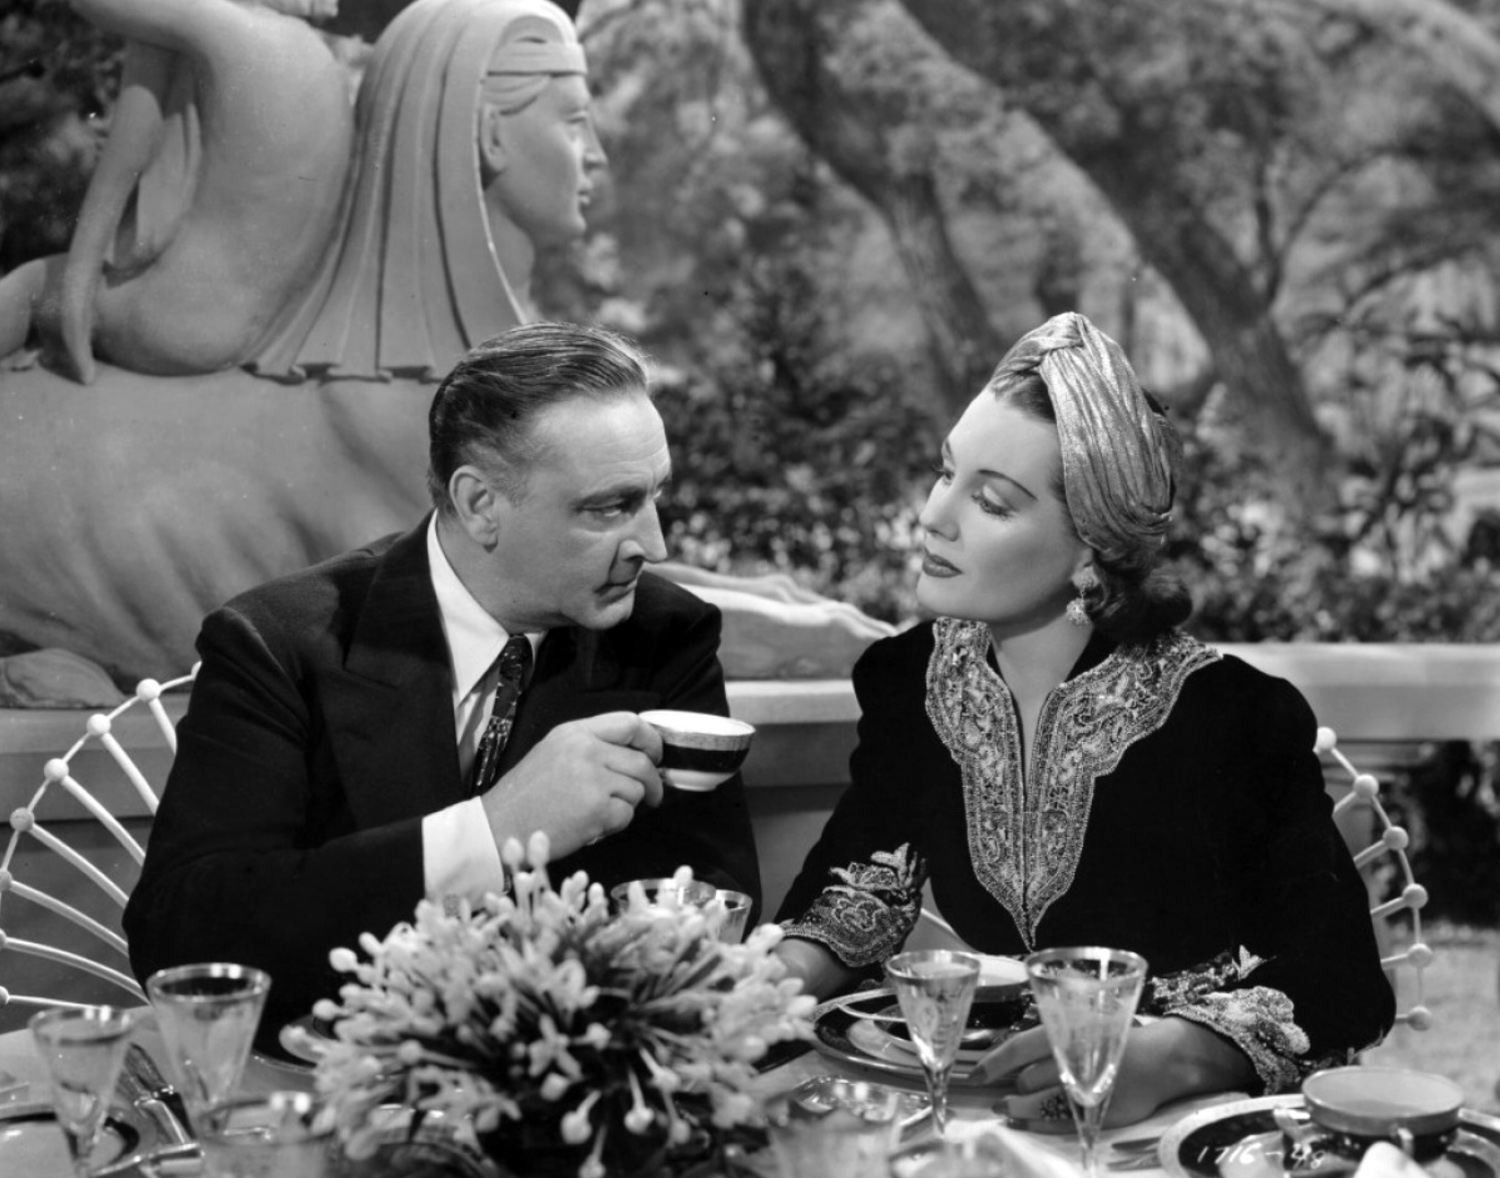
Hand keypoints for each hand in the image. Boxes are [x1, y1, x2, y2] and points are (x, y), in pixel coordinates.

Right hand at [480, 711, 663, 858]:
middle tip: (652, 796)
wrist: (498, 826)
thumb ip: (591, 746)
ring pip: (637, 790)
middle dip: (652, 782)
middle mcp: (586, 750)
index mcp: (575, 732)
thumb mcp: (554, 752)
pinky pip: (627, 815)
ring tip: (599, 812)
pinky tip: (592, 825)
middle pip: (642, 761)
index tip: (654, 756)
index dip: (651, 740)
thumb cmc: (526, 795)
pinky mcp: (596, 809)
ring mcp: (592, 779)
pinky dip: (615, 825)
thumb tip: (635, 753)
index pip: (630, 723)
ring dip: (627, 806)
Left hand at [970, 1018, 1257, 1128]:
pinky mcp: (1097, 1113)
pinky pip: (1058, 1122)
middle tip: (998, 1093)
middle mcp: (1076, 1061)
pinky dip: (1035, 1123)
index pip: (1021, 1047)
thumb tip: (1015, 1058)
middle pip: (1027, 1078)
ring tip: (1007, 1109)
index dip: (995, 1062)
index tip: (976, 1075)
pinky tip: (1022, 1122)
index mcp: (1069, 1033)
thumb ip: (1053, 1039)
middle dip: (1013, 1087)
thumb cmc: (1116, 1038)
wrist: (1163, 1059)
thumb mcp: (1084, 1024)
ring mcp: (1087, 1090)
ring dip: (1018, 1107)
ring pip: (1039, 1101)